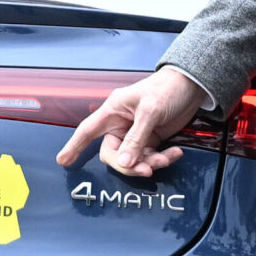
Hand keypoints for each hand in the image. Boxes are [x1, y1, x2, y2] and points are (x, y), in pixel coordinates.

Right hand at [56, 67, 204, 177]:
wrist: (192, 85)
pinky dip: (161, 159)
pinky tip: (174, 153)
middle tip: (146, 170)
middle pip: (113, 153)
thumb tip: (125, 162)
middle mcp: (121, 123)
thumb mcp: (150, 111)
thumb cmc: (167, 88)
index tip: (63, 161)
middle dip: (129, 165)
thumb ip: (137, 138)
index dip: (74, 146)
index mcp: (113, 111)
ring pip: (133, 159)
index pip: (87, 130)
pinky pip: (149, 157)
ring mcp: (136, 133)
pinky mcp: (150, 139)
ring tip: (167, 158)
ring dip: (150, 163)